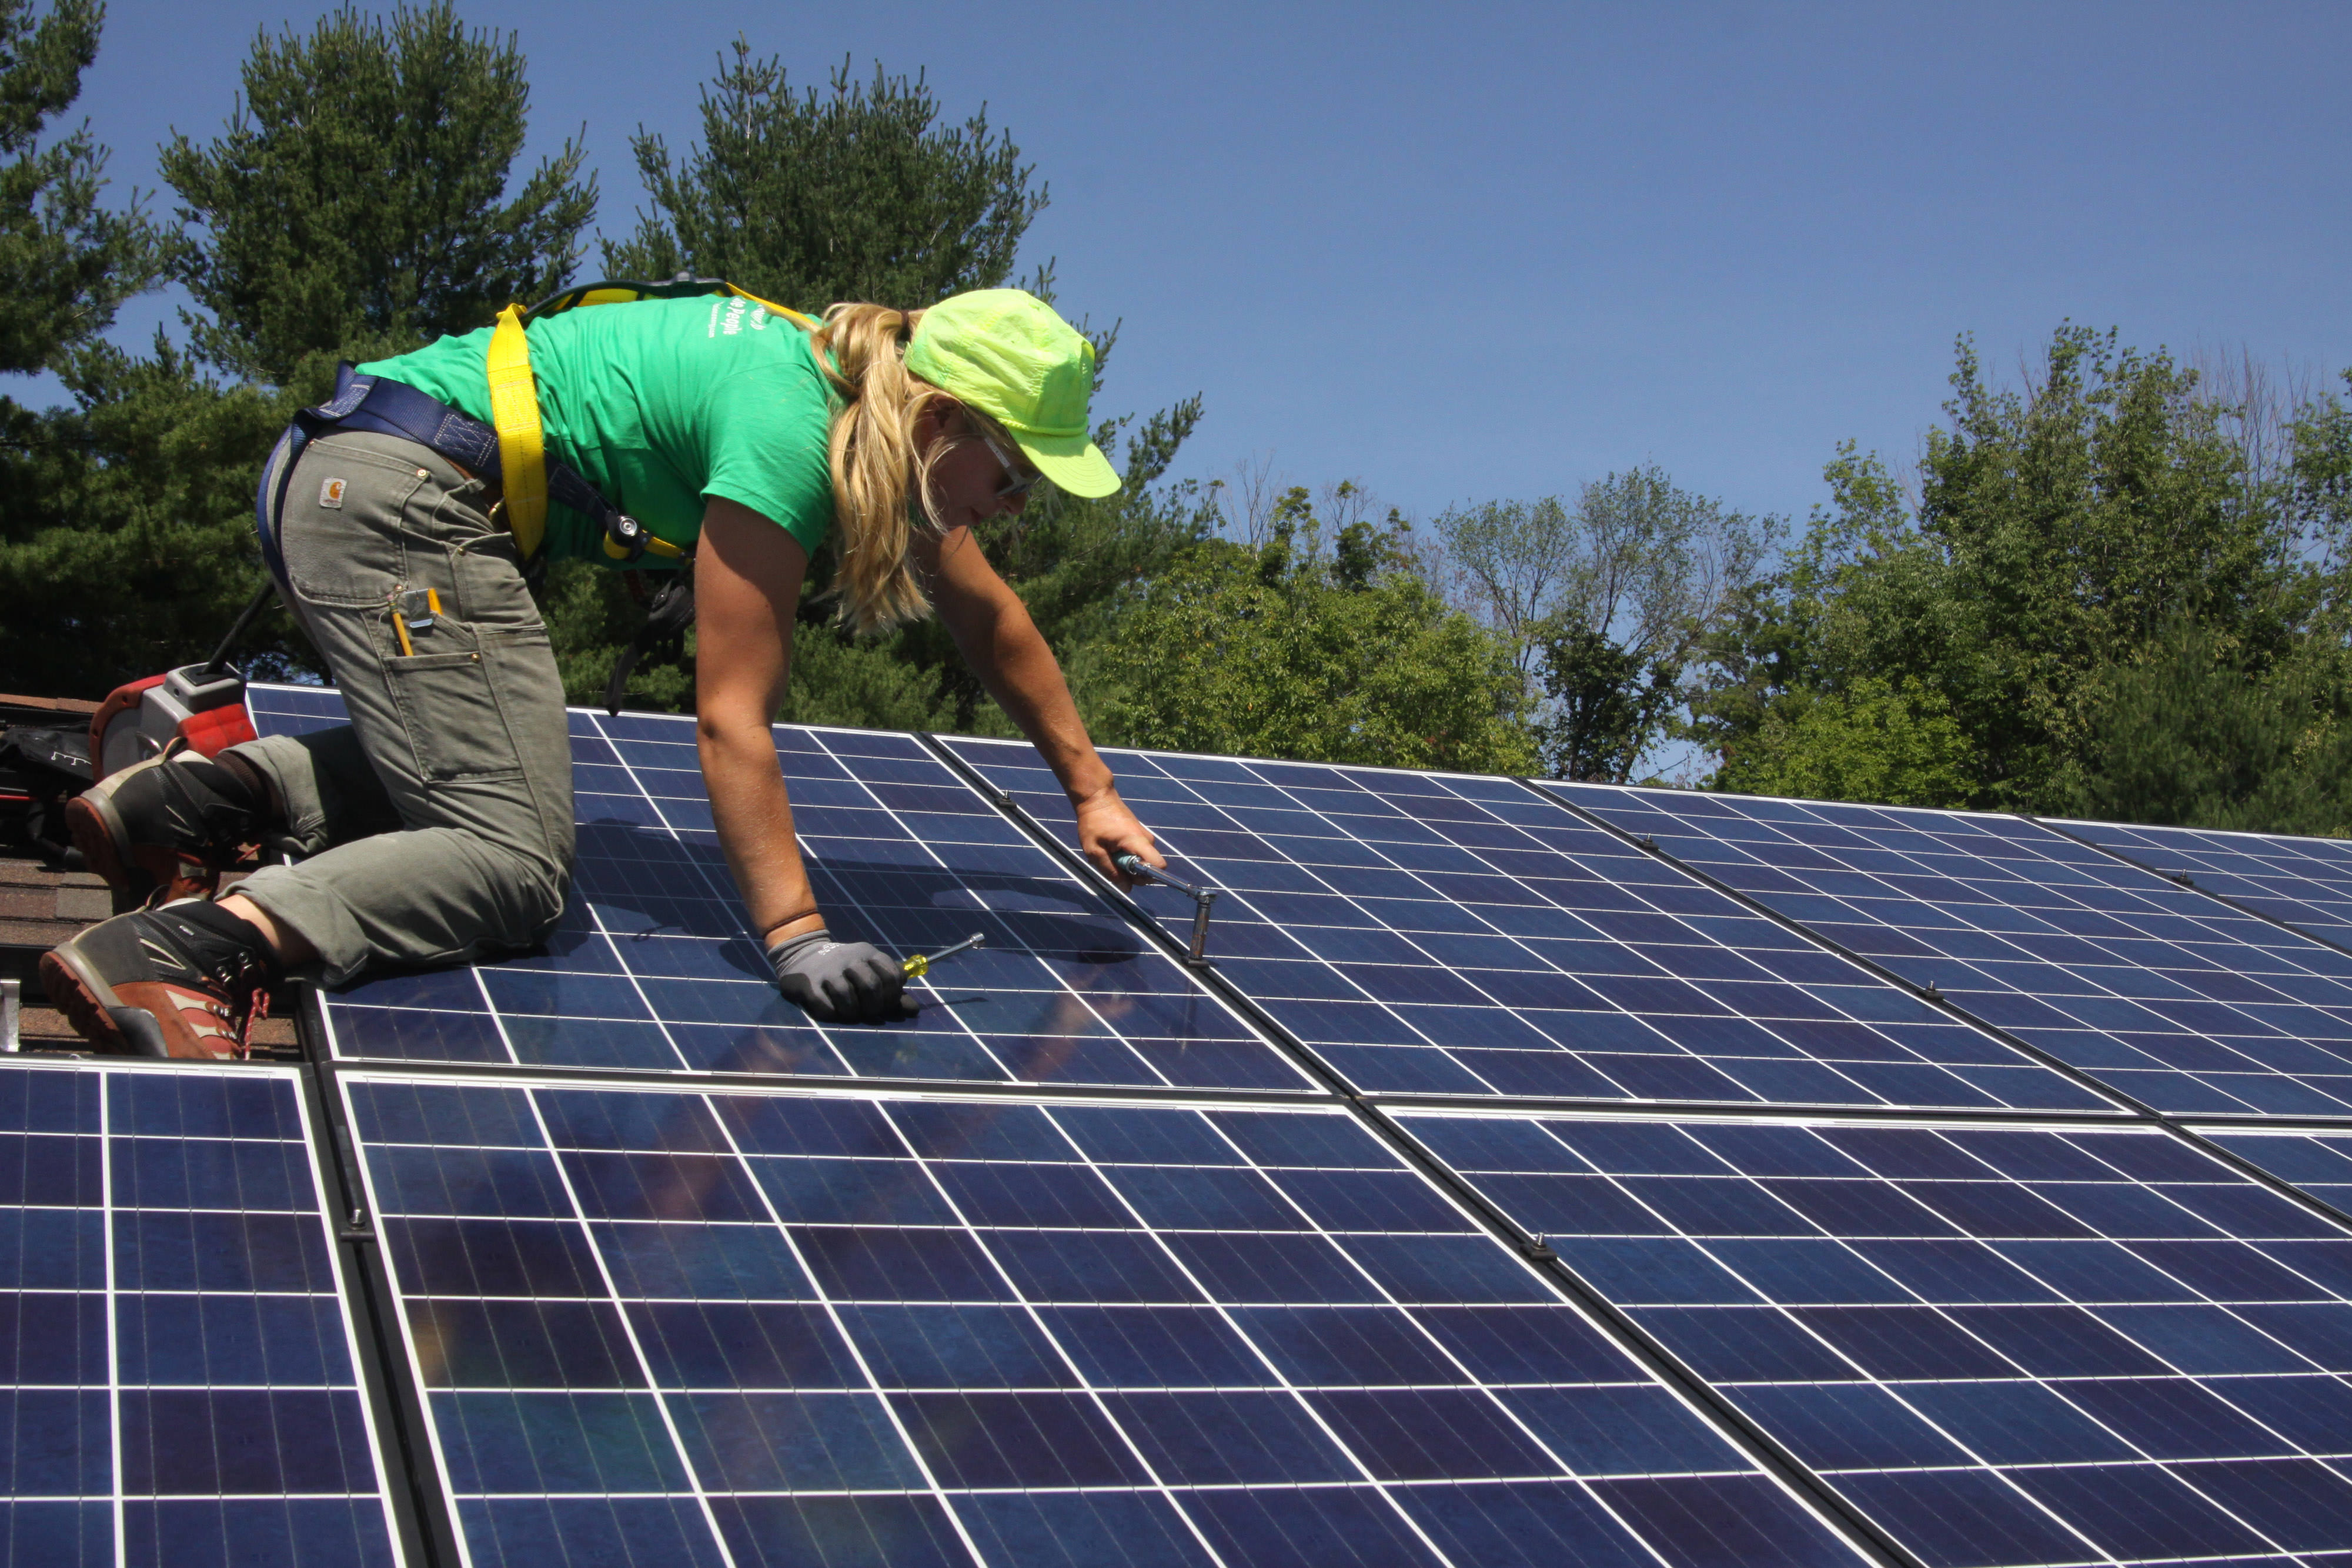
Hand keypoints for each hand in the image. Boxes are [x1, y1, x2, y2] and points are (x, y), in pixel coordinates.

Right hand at [768, 931, 916, 1022]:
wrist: (801, 954)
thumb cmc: (843, 969)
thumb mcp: (869, 973)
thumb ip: (891, 992)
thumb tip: (914, 1010)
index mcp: (868, 953)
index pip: (893, 975)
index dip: (894, 996)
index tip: (887, 1004)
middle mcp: (849, 958)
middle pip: (871, 986)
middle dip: (874, 1007)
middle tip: (869, 1012)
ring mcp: (828, 970)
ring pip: (847, 996)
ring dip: (852, 1012)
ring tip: (850, 1013)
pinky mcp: (808, 983)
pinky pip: (825, 1006)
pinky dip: (832, 1014)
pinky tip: (833, 1011)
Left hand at [1074, 786, 1162, 889]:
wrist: (1096, 798)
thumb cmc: (1093, 822)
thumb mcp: (1094, 850)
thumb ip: (1110, 870)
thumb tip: (1126, 888)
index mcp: (1137, 841)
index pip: (1158, 865)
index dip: (1147, 877)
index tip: (1128, 876)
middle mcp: (1146, 840)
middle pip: (1149, 868)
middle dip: (1132, 874)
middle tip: (1111, 863)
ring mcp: (1144, 837)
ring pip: (1142, 862)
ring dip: (1126, 865)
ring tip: (1109, 854)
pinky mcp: (1140, 837)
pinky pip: (1138, 854)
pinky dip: (1126, 857)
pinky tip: (1111, 849)